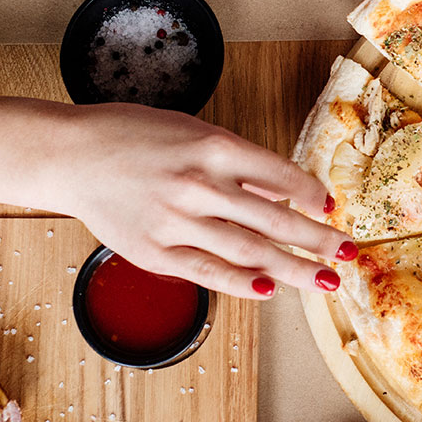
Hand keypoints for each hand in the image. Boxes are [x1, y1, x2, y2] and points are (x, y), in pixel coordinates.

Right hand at [38, 103, 355, 299]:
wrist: (71, 155)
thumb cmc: (135, 137)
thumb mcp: (194, 131)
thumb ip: (239, 163)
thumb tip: (284, 190)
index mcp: (214, 147)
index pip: (280, 175)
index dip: (311, 195)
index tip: (331, 208)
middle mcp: (200, 185)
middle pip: (274, 220)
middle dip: (318, 239)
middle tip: (350, 253)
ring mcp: (177, 221)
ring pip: (248, 251)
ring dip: (294, 268)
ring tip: (325, 280)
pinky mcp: (154, 251)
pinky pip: (207, 272)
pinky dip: (241, 283)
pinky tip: (269, 290)